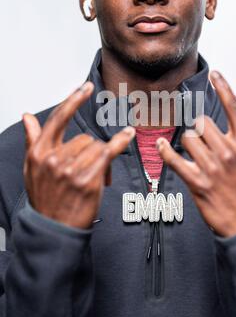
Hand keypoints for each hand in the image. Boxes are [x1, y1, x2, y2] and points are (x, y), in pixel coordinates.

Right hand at [23, 82, 134, 228]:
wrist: (53, 229)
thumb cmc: (45, 198)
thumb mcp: (31, 168)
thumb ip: (32, 139)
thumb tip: (27, 116)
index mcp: (39, 152)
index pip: (58, 118)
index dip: (73, 100)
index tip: (85, 87)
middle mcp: (54, 159)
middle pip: (84, 138)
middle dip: (90, 151)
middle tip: (88, 170)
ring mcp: (71, 170)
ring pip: (97, 147)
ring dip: (100, 160)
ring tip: (94, 177)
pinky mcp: (88, 180)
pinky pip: (107, 153)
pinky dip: (120, 142)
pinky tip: (128, 134)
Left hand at [156, 71, 235, 236]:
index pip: (234, 109)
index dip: (224, 88)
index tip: (215, 74)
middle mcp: (228, 153)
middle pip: (203, 123)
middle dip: (200, 127)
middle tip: (202, 137)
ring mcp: (212, 169)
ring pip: (189, 138)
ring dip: (188, 142)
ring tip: (194, 152)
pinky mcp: (198, 184)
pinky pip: (175, 161)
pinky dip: (164, 151)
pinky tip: (160, 143)